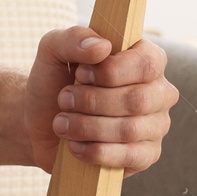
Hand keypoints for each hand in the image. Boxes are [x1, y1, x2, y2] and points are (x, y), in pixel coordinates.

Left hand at [20, 27, 177, 174]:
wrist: (38, 123)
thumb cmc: (54, 81)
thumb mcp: (53, 50)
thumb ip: (74, 38)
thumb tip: (102, 47)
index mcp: (146, 59)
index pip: (147, 64)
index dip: (110, 71)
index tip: (80, 73)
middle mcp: (158, 92)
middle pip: (137, 99)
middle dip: (91, 101)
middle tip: (64, 100)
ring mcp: (155, 126)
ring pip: (130, 130)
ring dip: (86, 126)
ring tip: (62, 122)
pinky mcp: (145, 156)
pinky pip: (129, 157)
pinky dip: (95, 152)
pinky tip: (74, 145)